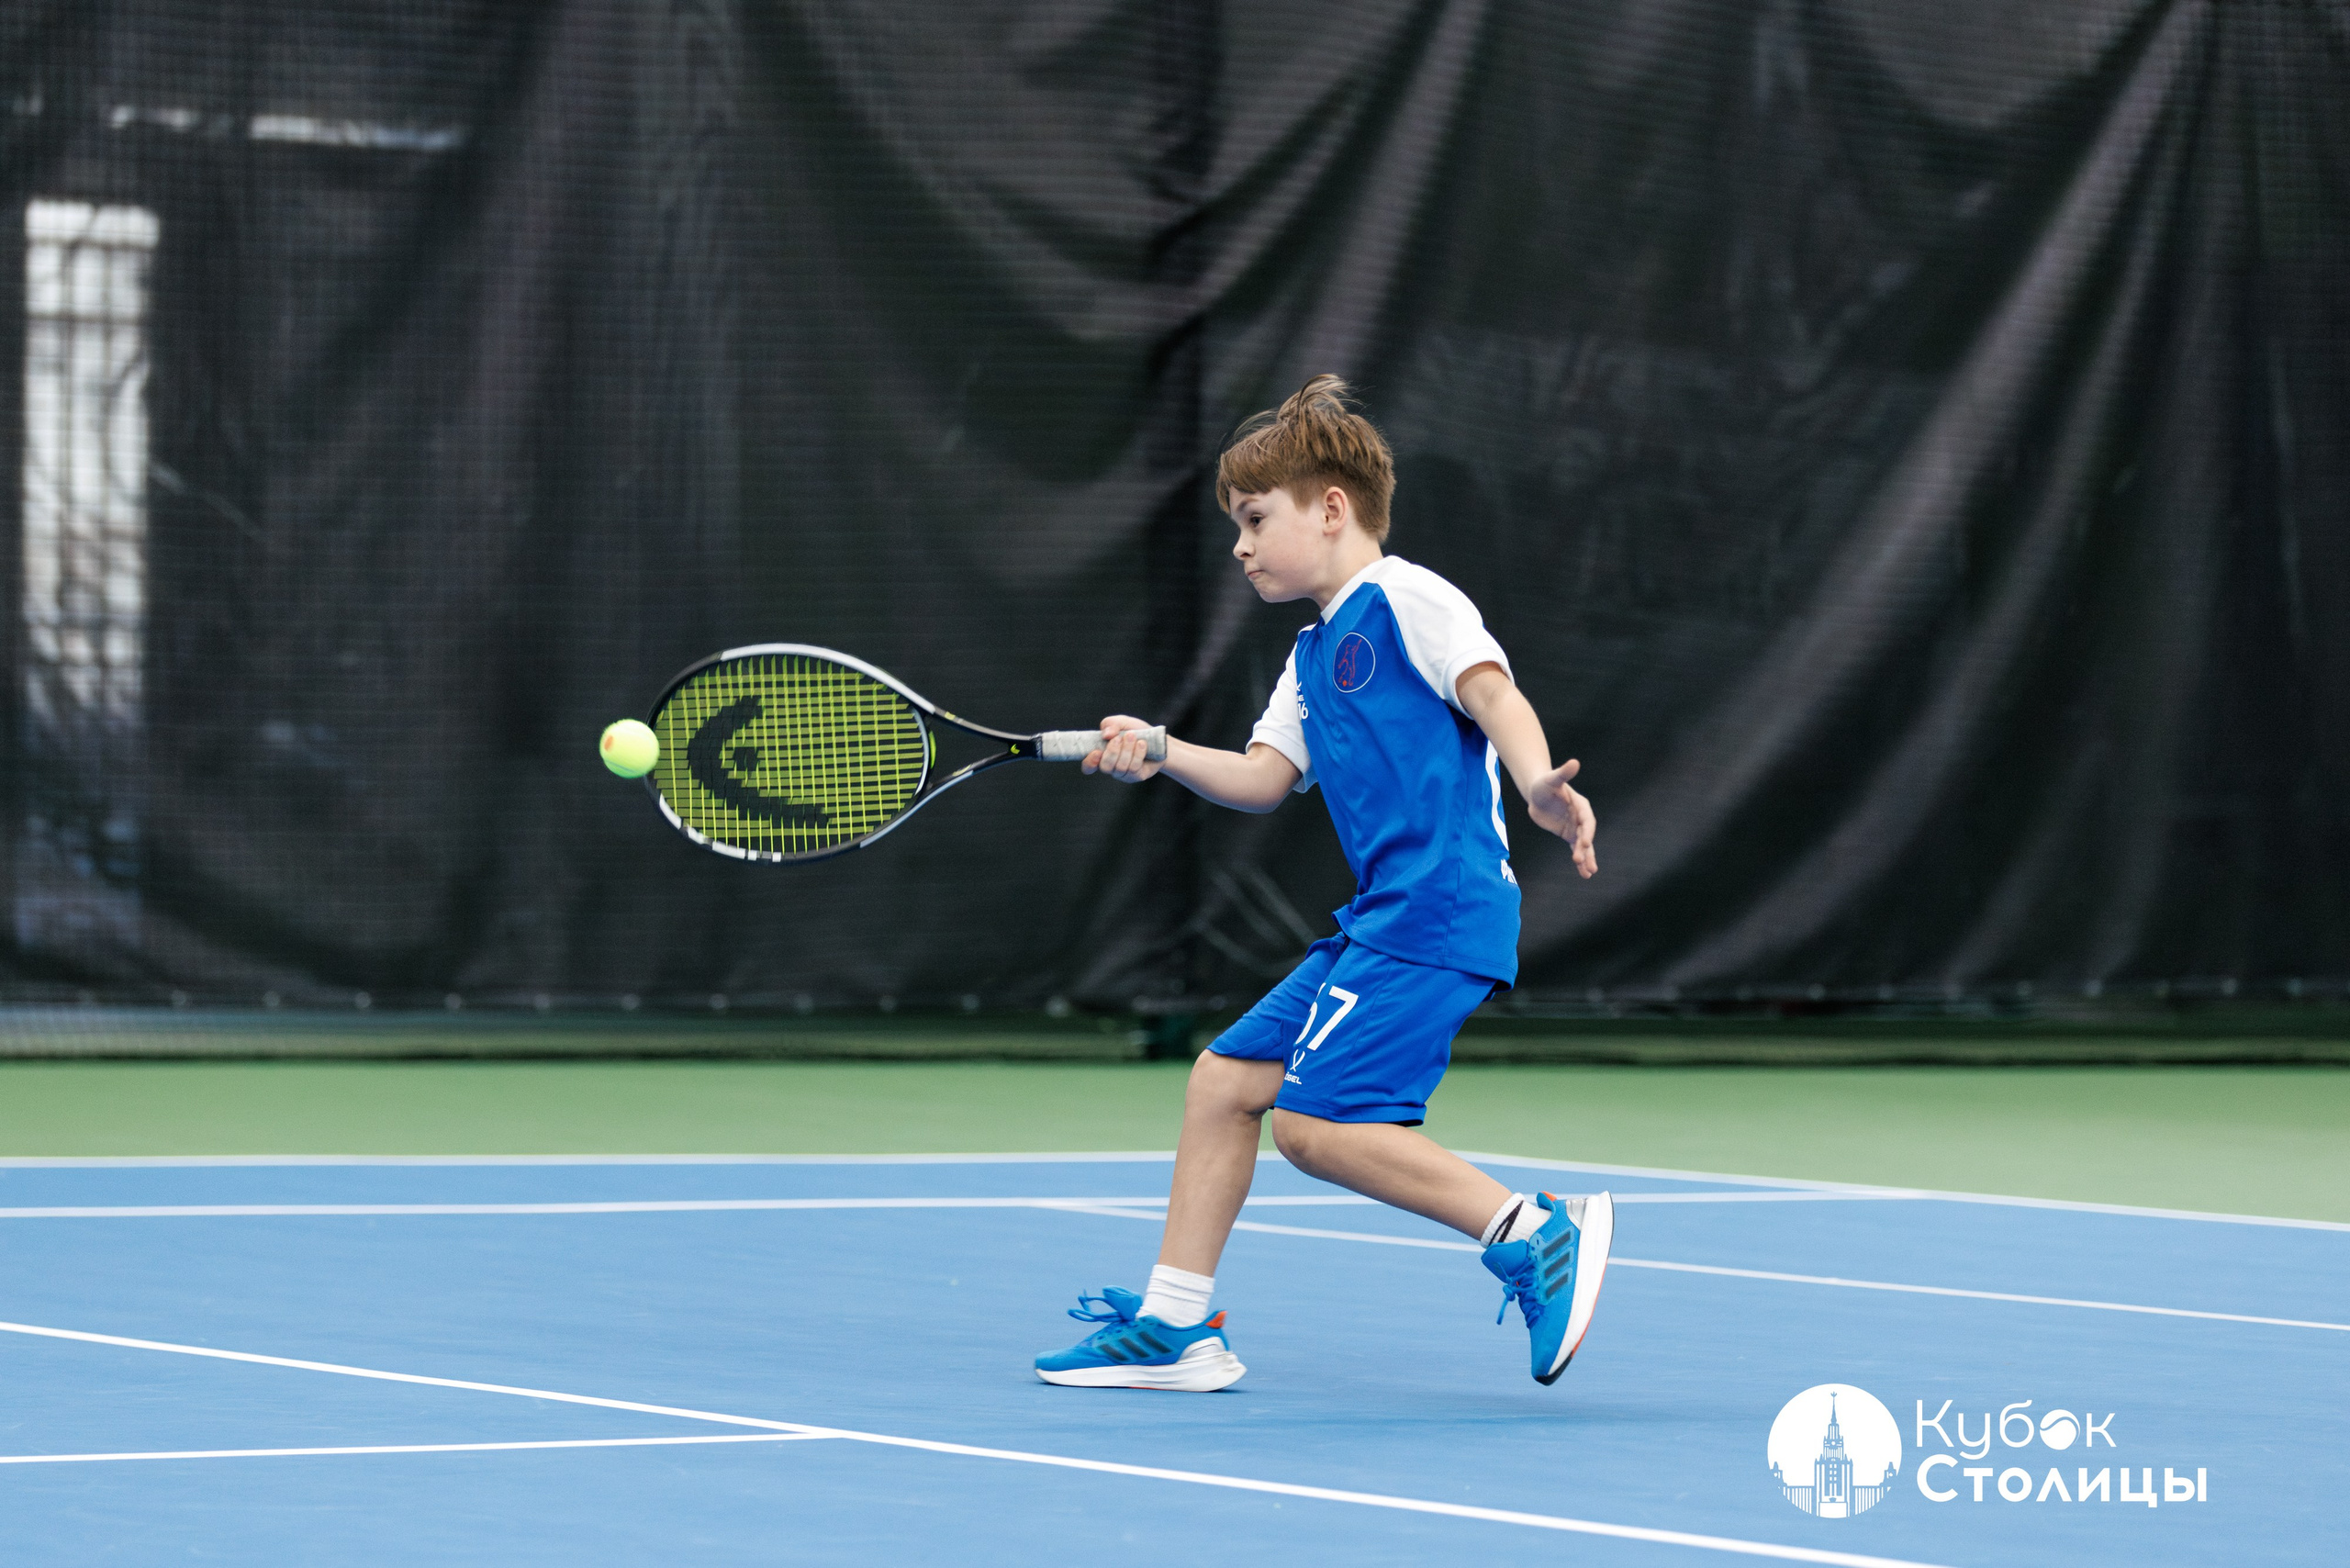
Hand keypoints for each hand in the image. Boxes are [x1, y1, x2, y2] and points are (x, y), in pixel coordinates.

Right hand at [1083, 714, 1162, 782]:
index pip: (1089, 766)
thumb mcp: (1122, 722)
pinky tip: (1142, 744)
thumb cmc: (1136, 731)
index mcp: (1102, 754)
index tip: (1096, 752)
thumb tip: (1106, 735)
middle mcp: (1111, 766)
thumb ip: (1110, 724)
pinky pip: (1133, 768)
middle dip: (1112, 751)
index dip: (1089, 762)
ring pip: (1120, 767)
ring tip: (1133, 736)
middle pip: (1105, 767)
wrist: (1159, 740)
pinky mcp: (1136, 776)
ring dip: (1127, 749)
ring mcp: (1123, 773)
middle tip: (1120, 737)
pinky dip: (1138, 753)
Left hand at [1526, 758, 1596, 877]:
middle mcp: (1581, 817)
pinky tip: (1584, 873)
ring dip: (1586, 858)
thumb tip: (1574, 762)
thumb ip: (1563, 773)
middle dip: (1585, 848)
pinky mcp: (1568, 834)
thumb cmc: (1544, 783)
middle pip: (1585, 835)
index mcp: (1581, 805)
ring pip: (1584, 845)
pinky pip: (1576, 849)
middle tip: (1581, 860)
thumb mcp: (1552, 779)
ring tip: (1589, 873)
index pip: (1586, 820)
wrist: (1537, 791)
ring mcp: (1575, 827)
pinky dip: (1580, 860)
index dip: (1586, 831)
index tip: (1584, 843)